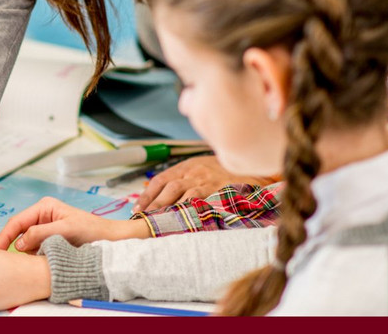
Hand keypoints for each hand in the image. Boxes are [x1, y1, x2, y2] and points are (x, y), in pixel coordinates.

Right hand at [0, 196, 150, 252]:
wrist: (110, 239)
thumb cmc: (92, 230)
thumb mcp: (65, 230)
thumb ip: (41, 234)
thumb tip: (19, 243)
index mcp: (44, 207)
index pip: (17, 221)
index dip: (5, 236)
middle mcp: (42, 215)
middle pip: (19, 231)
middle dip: (15, 245)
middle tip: (8, 261)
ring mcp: (46, 227)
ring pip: (26, 242)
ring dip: (27, 252)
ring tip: (33, 259)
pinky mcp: (50, 239)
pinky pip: (35, 247)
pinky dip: (35, 255)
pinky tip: (40, 260)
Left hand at [133, 155, 276, 212]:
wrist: (249, 166)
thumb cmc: (222, 171)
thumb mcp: (199, 168)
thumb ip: (181, 179)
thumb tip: (158, 195)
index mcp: (186, 166)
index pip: (160, 180)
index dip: (147, 195)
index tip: (137, 209)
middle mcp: (194, 172)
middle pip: (168, 188)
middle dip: (154, 205)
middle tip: (143, 220)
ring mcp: (207, 181)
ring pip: (183, 195)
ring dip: (169, 209)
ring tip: (158, 223)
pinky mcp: (220, 190)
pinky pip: (202, 201)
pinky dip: (190, 211)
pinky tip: (182, 221)